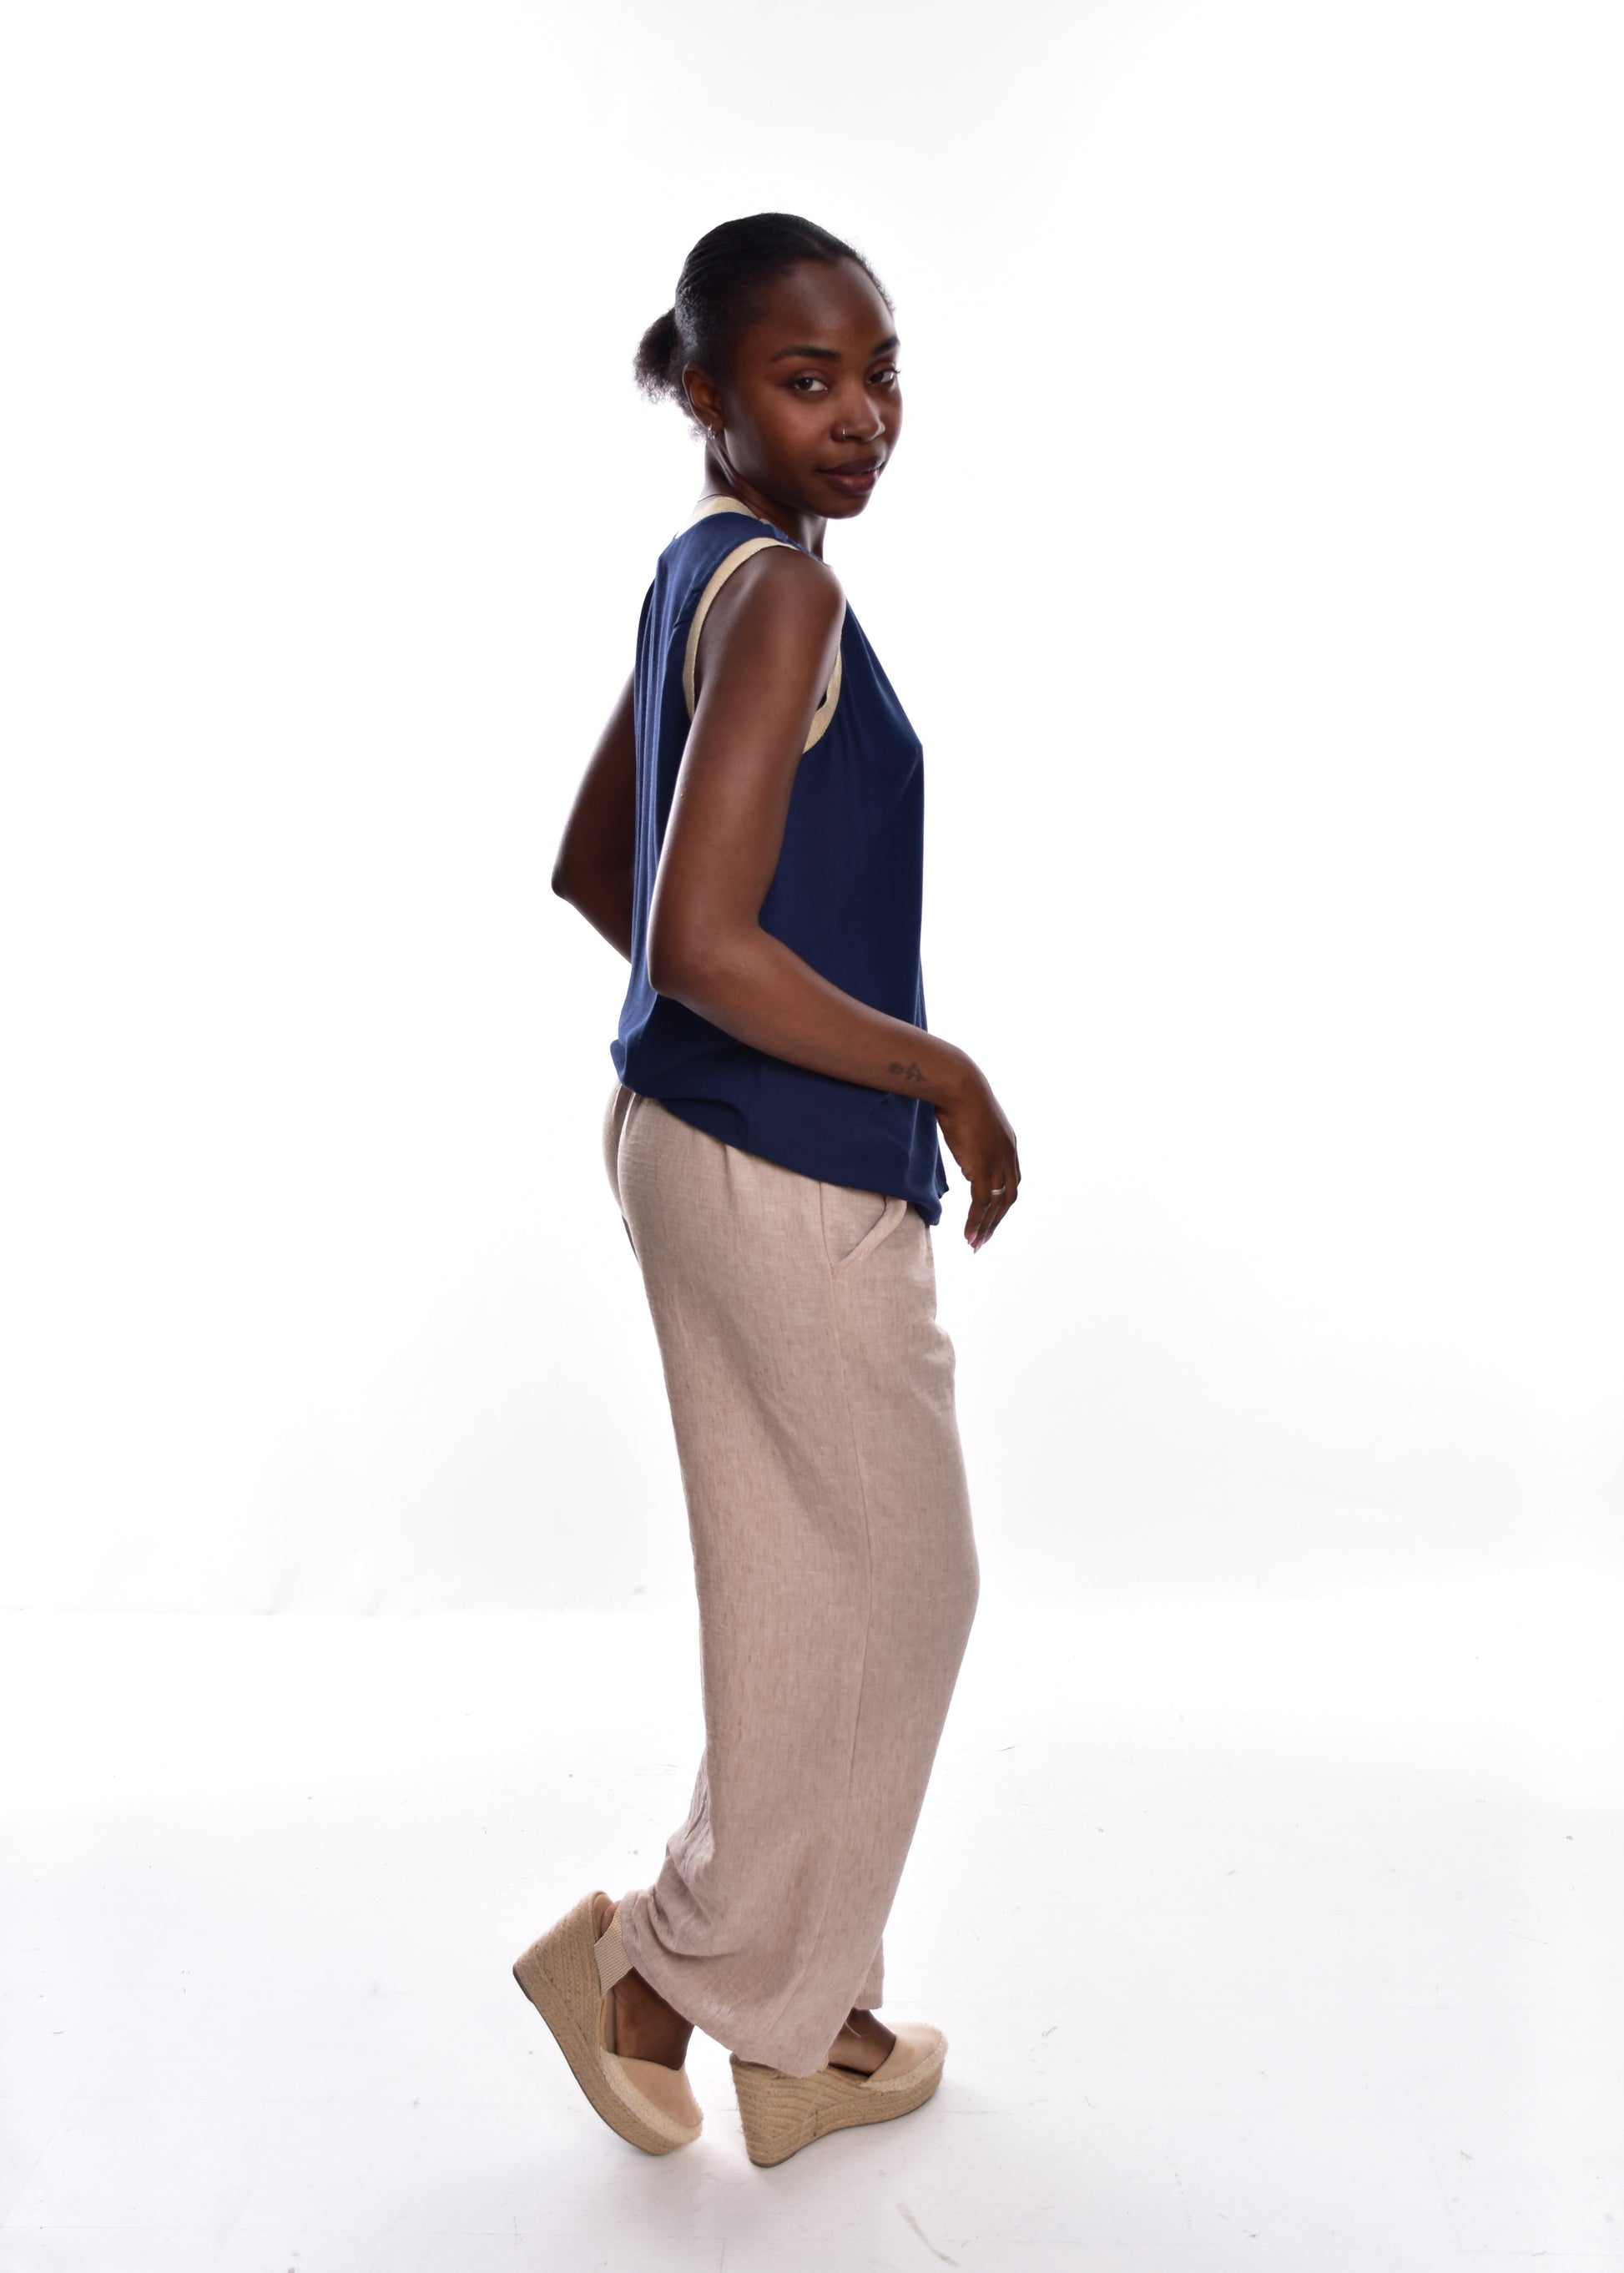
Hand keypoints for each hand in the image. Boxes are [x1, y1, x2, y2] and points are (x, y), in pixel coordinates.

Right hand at [934, 1060, 1019, 1250]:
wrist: (958, 1085)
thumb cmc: (957, 1096)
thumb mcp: (970, 1122)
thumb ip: (972, 1141)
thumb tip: (964, 1154)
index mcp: (1009, 1145)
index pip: (1011, 1182)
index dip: (1001, 1203)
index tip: (989, 1218)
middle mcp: (1009, 1156)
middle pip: (1008, 1198)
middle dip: (996, 1221)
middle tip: (983, 1239)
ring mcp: (998, 1161)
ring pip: (996, 1204)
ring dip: (985, 1226)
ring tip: (974, 1244)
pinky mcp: (983, 1166)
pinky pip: (981, 1202)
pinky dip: (975, 1220)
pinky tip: (968, 1234)